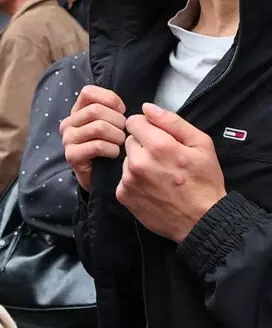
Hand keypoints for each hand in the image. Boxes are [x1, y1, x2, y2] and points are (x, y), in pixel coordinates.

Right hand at [60, 85, 127, 189]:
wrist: (99, 175)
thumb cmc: (109, 146)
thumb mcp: (110, 123)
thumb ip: (111, 109)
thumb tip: (121, 107)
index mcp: (76, 112)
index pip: (88, 92)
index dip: (110, 99)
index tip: (121, 110)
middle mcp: (68, 124)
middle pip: (95, 110)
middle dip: (117, 120)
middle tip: (124, 132)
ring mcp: (67, 140)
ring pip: (98, 127)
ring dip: (116, 135)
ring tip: (121, 143)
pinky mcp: (71, 155)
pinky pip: (97, 145)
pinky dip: (112, 149)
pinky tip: (114, 153)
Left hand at [117, 103, 225, 242]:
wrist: (200, 219)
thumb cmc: (204, 181)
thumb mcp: (201, 144)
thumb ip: (172, 122)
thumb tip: (147, 107)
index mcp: (159, 146)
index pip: (134, 122)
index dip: (146, 126)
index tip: (157, 136)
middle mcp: (138, 162)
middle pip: (129, 140)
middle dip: (143, 145)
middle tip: (163, 158)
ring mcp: (128, 180)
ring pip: (126, 159)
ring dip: (138, 163)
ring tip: (159, 175)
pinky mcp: (123, 195)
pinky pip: (124, 178)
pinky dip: (134, 180)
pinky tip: (152, 187)